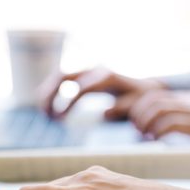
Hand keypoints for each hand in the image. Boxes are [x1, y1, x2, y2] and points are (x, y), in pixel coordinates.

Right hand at [38, 67, 164, 119]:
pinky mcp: (86, 74)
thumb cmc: (140, 100)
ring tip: (44, 111)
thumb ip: (121, 109)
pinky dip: (53, 89)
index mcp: (106, 78)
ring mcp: (89, 69)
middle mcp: (95, 69)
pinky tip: (49, 104)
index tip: (59, 120)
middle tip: (45, 114)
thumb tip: (104, 113)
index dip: (67, 104)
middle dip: (50, 93)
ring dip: (48, 90)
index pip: (80, 88)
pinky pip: (64, 77)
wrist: (145, 87)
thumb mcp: (135, 105)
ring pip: (61, 74)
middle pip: (64, 75)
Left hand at [127, 89, 189, 141]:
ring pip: (160, 109)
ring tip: (144, 133)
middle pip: (155, 100)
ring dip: (147, 121)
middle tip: (137, 126)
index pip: (158, 94)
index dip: (141, 104)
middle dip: (140, 112)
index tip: (134, 116)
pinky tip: (155, 137)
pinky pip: (173, 123)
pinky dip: (160, 129)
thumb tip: (168, 127)